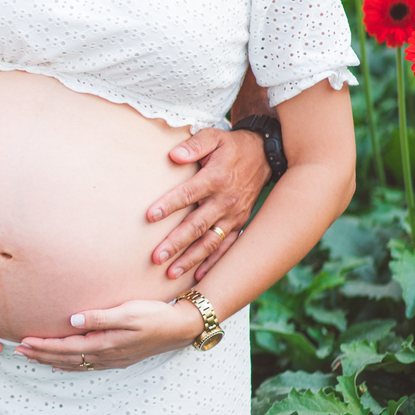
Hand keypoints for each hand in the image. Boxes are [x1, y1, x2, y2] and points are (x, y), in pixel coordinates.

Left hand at [15, 300, 203, 370]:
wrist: (180, 327)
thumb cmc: (154, 315)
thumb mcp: (128, 312)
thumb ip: (99, 317)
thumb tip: (72, 320)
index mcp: (105, 343)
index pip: (66, 347)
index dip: (44, 346)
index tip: (24, 342)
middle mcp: (106, 355)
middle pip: (66, 358)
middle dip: (41, 355)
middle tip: (19, 352)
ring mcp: (112, 359)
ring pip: (75, 363)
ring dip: (52, 360)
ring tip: (32, 358)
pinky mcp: (118, 358)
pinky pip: (87, 365)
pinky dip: (70, 365)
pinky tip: (61, 364)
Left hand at [147, 127, 268, 281]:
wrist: (264, 155)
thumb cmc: (231, 146)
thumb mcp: (214, 137)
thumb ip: (194, 145)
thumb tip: (174, 155)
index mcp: (216, 178)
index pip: (188, 194)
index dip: (169, 205)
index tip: (149, 217)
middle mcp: (225, 201)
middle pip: (197, 225)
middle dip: (176, 242)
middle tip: (156, 257)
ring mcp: (234, 215)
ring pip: (210, 241)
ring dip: (191, 258)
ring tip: (171, 272)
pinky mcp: (239, 224)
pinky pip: (226, 247)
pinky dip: (214, 263)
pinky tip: (199, 277)